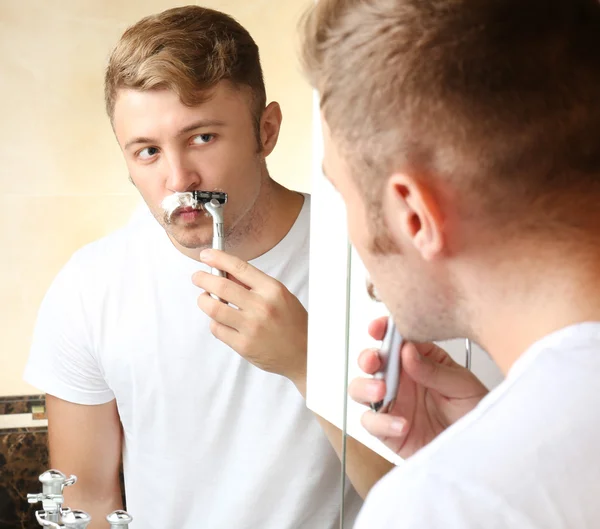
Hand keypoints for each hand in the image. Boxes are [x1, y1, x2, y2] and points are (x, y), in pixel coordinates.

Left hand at [191, 250, 307, 386]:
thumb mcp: (280, 296)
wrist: (304, 354)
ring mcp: (251, 327)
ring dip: (203, 300)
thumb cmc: (293, 323)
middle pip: (221, 286)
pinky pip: (217, 329)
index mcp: (272, 290)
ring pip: (213, 308)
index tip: (206, 255)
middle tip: (197, 277)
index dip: (218, 258)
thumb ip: (254, 285)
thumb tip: (226, 272)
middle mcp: (261, 306)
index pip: (239, 267)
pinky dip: (214, 321)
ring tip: (205, 298)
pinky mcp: (243, 345)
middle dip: (202, 278)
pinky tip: (219, 320)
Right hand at [348, 317, 487, 458]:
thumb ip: (434, 370)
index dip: (382, 330)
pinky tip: (402, 425)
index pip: (395, 339)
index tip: (377, 328)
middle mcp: (400, 379)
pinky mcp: (387, 430)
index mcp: (419, 360)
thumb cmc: (473, 414)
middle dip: (368, 358)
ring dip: (365, 387)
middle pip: (371, 362)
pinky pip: (372, 422)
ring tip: (381, 392)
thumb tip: (407, 351)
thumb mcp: (463, 386)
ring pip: (360, 389)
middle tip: (375, 361)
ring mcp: (392, 403)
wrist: (479, 453)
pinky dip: (382, 422)